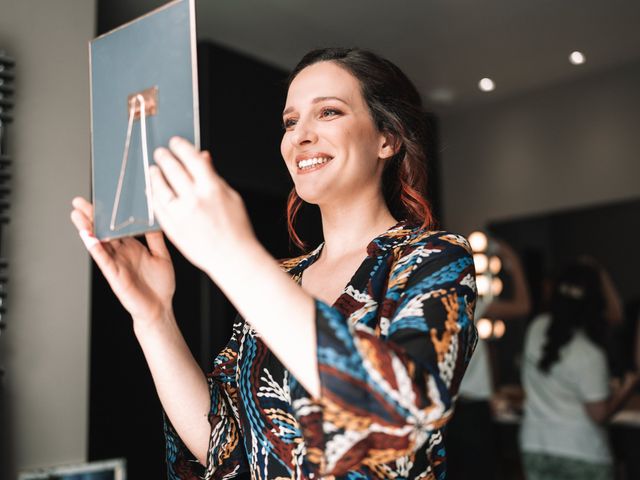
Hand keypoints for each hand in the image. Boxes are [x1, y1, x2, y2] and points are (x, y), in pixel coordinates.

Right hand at [70, 197, 175, 325]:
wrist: (160, 308)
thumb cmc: (161, 285)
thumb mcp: (162, 255)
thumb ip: (155, 238)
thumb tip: (153, 217)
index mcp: (133, 247)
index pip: (118, 226)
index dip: (110, 214)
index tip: (103, 197)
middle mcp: (122, 253)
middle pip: (104, 231)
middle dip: (91, 216)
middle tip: (78, 201)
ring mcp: (116, 263)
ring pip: (99, 243)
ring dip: (87, 229)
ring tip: (77, 215)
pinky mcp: (114, 275)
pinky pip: (103, 259)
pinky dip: (95, 248)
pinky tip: (87, 237)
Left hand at [149, 137, 254, 274]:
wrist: (233, 258)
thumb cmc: (237, 230)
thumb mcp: (232, 197)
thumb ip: (214, 176)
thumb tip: (203, 157)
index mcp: (212, 189)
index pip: (192, 159)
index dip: (182, 148)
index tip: (176, 143)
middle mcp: (195, 200)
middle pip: (174, 170)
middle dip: (165, 158)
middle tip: (160, 153)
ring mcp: (181, 215)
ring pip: (161, 188)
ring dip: (155, 176)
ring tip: (153, 170)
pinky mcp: (172, 228)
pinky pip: (157, 208)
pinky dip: (153, 196)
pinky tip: (152, 191)